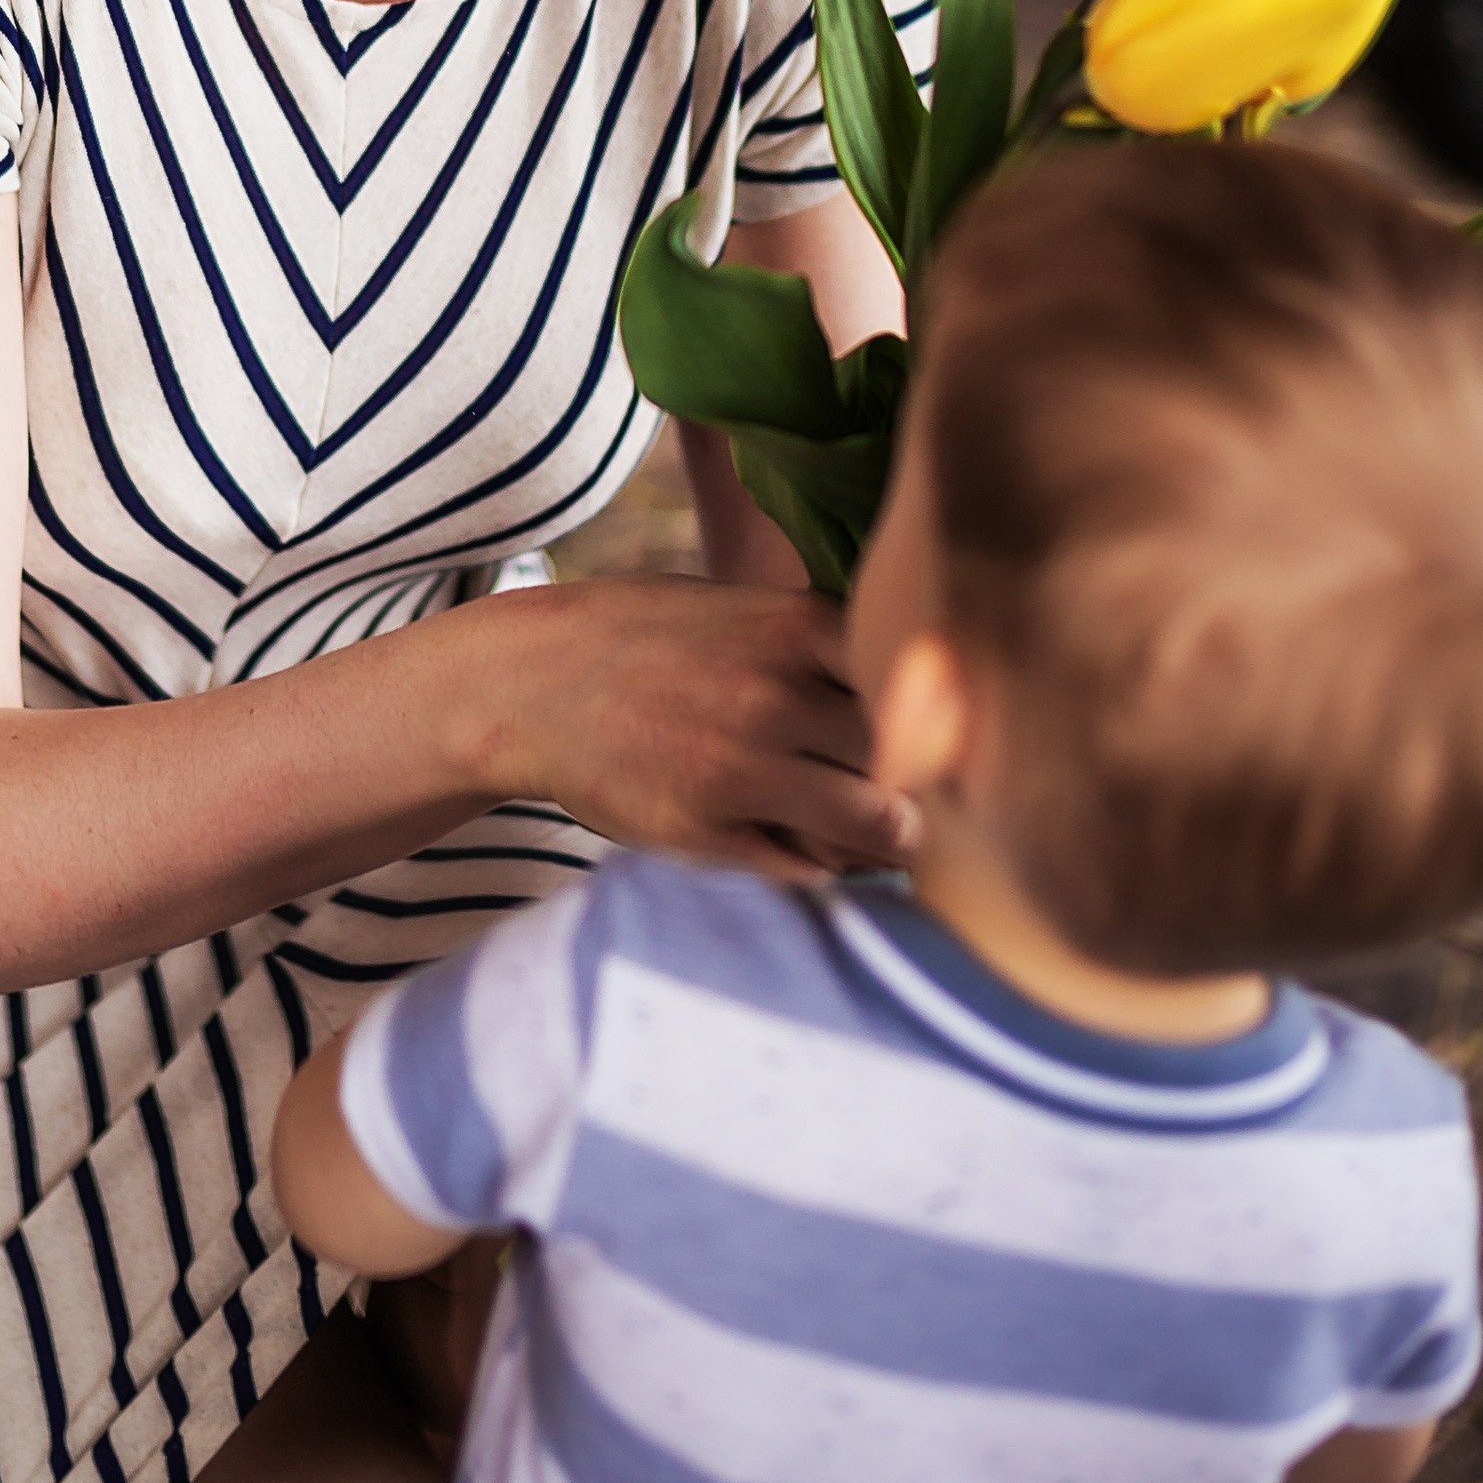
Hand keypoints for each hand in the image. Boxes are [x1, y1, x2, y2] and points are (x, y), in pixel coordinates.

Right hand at [486, 576, 913, 881]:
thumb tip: (937, 696)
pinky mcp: (707, 834)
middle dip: (930, 777)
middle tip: (922, 789)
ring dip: (890, 833)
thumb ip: (831, 646)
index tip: (943, 726)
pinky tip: (807, 843)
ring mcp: (742, 768)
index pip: (925, 677)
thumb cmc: (659, 644)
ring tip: (872, 827)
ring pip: (878, 823)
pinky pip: (813, 870)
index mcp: (796, 628)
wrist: (535, 683)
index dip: (948, 710)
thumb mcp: (747, 612)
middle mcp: (777, 696)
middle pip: (915, 755)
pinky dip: (827, 866)